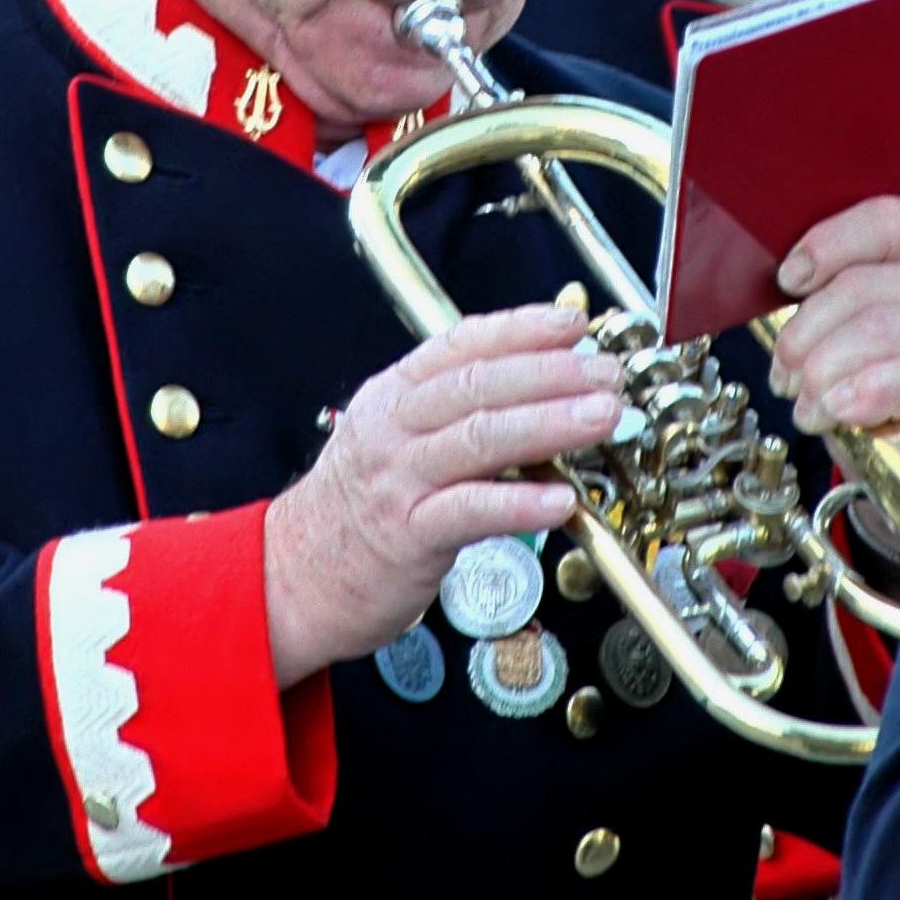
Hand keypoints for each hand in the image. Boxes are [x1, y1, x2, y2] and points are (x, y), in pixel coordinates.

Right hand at [264, 303, 620, 687]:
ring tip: (602, 417)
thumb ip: (459, 411)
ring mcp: (398, 481)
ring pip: (479, 439)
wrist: (293, 576)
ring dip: (549, 423)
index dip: (521, 328)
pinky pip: (470, 512)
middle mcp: (393, 428)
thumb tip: (543, 385)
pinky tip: (563, 500)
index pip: (461, 345)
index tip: (574, 323)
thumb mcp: (398, 438)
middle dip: (551, 373)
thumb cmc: (362, 506)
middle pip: (478, 385)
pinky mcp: (407, 536)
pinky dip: (520, 502)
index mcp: (394, 395)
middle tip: (606, 372)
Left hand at [769, 196, 899, 453]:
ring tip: (807, 408)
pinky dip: (874, 391)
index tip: (789, 279)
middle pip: (865, 286)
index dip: (830, 242)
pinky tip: (842, 408)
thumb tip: (789, 286)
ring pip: (883, 330)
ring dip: (825, 373)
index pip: (887, 222)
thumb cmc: (895, 386)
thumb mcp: (864, 332)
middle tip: (784, 377)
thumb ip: (834, 303)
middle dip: (805, 334)